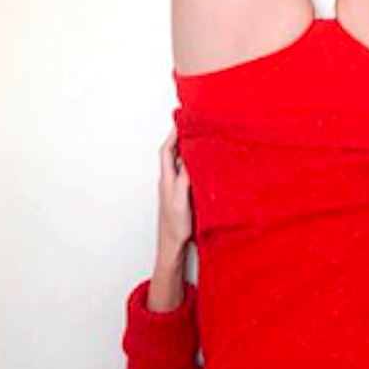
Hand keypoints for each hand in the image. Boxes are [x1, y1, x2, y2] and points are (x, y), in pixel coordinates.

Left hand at [157, 128, 192, 261]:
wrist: (172, 247)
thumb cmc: (176, 227)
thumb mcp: (181, 199)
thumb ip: (185, 177)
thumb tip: (188, 156)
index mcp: (167, 180)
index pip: (166, 151)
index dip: (172, 135)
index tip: (181, 121)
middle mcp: (169, 182)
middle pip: (172, 154)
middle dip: (181, 139)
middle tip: (193, 127)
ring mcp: (175, 189)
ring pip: (180, 164)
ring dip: (188, 151)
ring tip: (199, 141)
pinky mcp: (182, 196)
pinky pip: (186, 174)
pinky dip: (193, 165)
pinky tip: (202, 166)